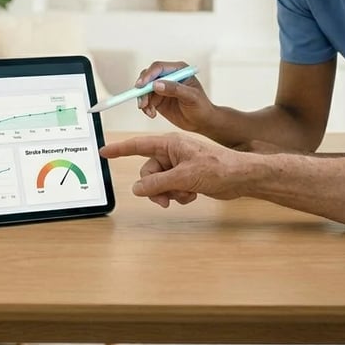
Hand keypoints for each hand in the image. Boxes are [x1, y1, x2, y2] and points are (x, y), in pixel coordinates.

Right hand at [100, 132, 248, 206]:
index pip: (138, 145)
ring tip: (185, 195)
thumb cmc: (218, 168)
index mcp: (170, 144)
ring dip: (169, 193)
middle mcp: (173, 153)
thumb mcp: (183, 177)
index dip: (119, 150)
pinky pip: (171, 188)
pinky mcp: (187, 176)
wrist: (241, 177)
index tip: (104, 152)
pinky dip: (179, 194)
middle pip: (148, 172)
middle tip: (165, 199)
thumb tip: (137, 188)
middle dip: (155, 188)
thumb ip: (157, 183)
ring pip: (159, 183)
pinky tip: (193, 195)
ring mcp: (180, 165)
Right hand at [134, 60, 216, 132]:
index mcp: (178, 70)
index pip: (159, 68)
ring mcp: (162, 88)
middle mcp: (168, 76)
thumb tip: (156, 84)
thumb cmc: (201, 107)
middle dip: (142, 89)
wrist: (202, 122)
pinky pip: (146, 100)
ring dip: (143, 100)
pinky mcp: (158, 99)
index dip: (148, 75)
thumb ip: (175, 89)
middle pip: (148, 76)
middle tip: (142, 102)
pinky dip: (145, 107)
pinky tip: (152, 114)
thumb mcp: (191, 97)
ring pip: (144, 89)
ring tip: (149, 111)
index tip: (141, 86)